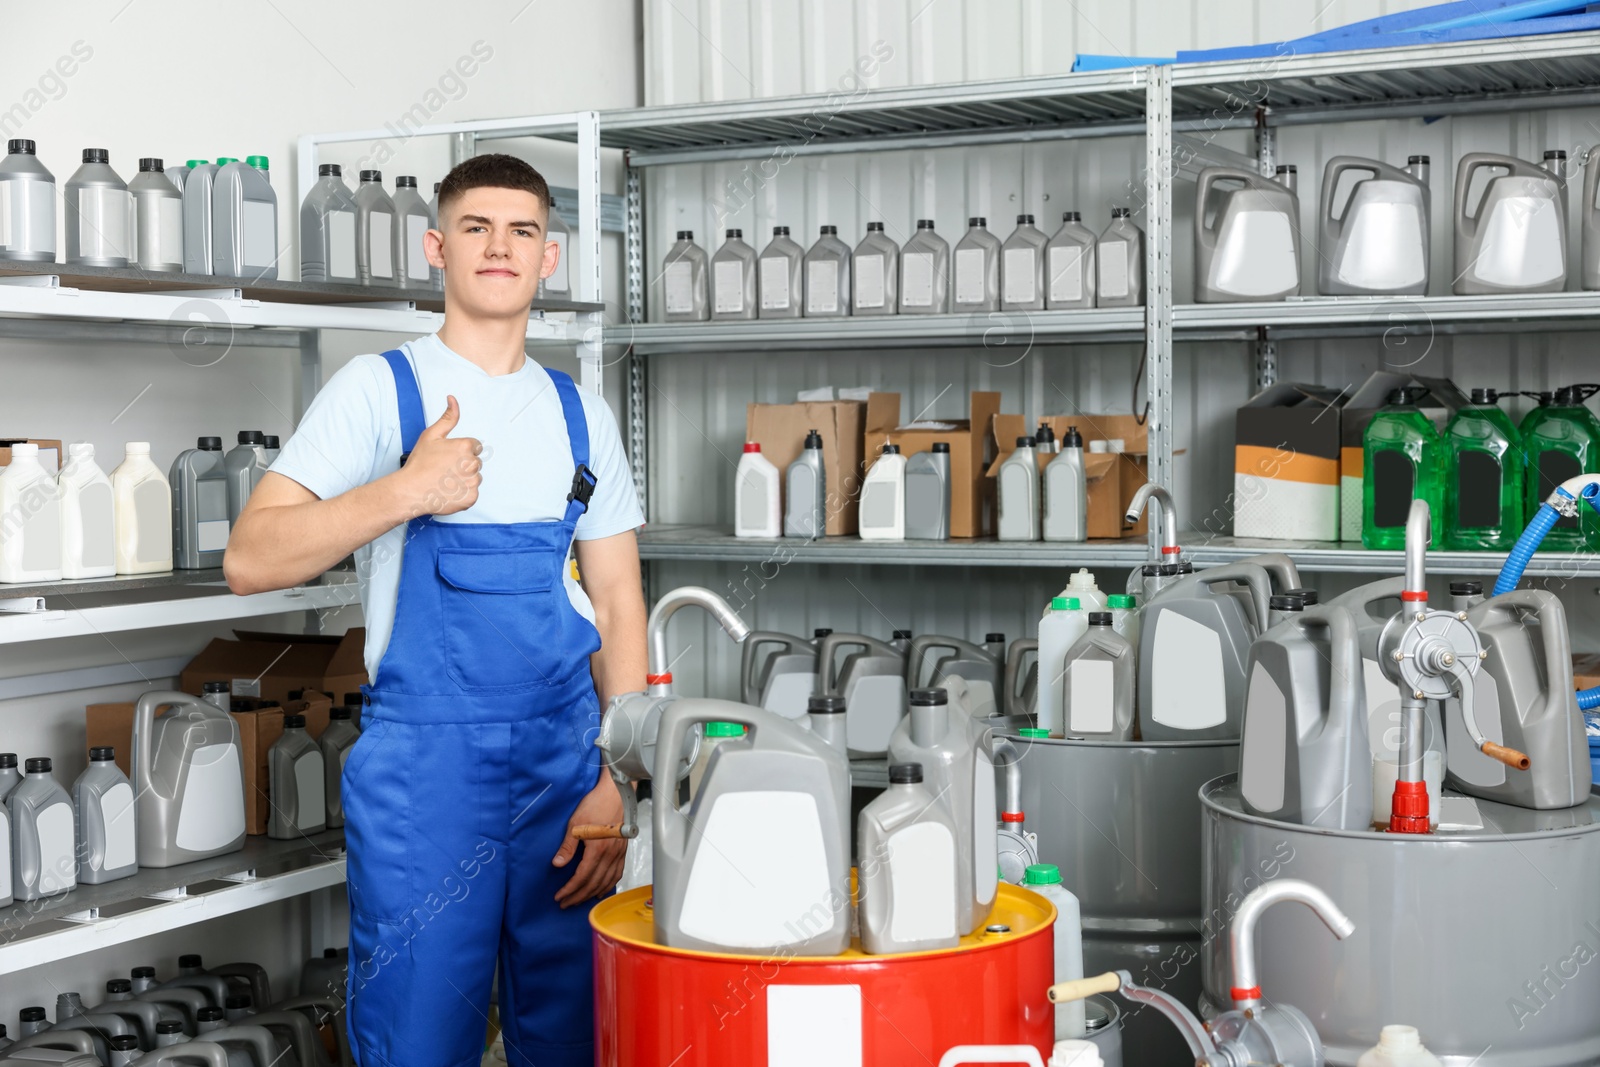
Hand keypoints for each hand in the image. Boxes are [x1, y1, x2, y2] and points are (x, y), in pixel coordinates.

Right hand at [398, 395, 480, 515]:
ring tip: (446, 481)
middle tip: (445, 469)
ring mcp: (473, 482)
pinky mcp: (471, 497)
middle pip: (475, 462)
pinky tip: (449, 491)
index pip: (474, 446)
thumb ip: (447, 417)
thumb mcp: (431, 435)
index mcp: (466, 446)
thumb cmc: (420, 464)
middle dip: (463, 464)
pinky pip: (472, 493)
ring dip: (464, 479)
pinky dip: (462, 493)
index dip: (460, 451)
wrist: (411, 490)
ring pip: (474, 477)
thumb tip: (453, 400)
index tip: (448, 457)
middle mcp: (473, 463)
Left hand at [553, 774, 627, 907]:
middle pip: (593, 883)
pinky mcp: (623, 850)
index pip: (582, 877)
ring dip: (592, 894)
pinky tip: (601, 889)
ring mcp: (619, 854)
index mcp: (597, 849)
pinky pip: (617, 873)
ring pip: (606, 881)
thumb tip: (558, 864)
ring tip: (580, 900)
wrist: (616, 793)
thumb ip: (567, 846)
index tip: (559, 896)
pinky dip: (608, 885)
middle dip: (578, 896)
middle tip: (565, 904)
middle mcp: (610, 855)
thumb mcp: (575, 823)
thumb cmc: (596, 804)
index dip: (570, 889)